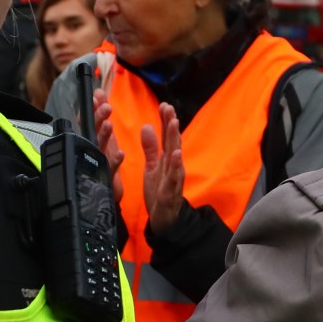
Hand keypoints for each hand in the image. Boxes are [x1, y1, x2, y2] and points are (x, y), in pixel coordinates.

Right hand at [92, 91, 126, 209]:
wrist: (106, 193)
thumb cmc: (105, 164)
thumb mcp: (104, 137)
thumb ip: (101, 117)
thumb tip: (98, 94)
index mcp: (96, 139)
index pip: (92, 121)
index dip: (93, 109)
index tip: (96, 97)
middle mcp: (94, 149)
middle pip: (93, 132)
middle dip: (98, 118)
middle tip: (106, 106)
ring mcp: (98, 163)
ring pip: (100, 147)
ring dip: (104, 135)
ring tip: (109, 124)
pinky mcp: (105, 177)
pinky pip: (110, 167)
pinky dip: (114, 159)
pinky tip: (120, 153)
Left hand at [140, 102, 184, 233]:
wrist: (164, 217)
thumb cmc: (159, 190)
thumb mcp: (151, 166)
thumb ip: (150, 148)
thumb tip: (146, 126)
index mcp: (167, 158)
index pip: (167, 136)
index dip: (166, 121)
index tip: (164, 104)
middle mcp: (174, 164)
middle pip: (173, 141)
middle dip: (171, 124)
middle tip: (168, 107)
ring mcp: (174, 176)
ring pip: (176, 155)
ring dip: (175, 139)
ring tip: (173, 123)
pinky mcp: (171, 190)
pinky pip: (174, 176)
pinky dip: (176, 164)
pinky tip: (176, 153)